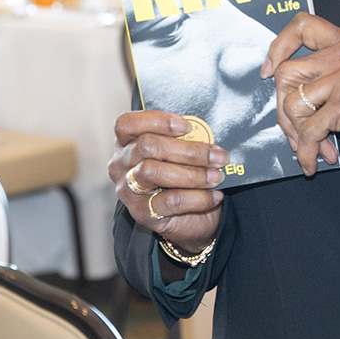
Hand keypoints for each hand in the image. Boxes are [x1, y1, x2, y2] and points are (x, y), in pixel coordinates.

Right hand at [109, 111, 226, 249]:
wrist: (189, 217)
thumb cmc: (183, 174)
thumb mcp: (182, 152)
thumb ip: (188, 139)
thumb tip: (209, 135)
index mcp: (126, 142)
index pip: (127, 124)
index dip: (157, 121)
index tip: (187, 127)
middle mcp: (121, 164)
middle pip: (148, 146)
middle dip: (189, 150)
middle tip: (218, 156)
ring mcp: (128, 190)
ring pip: (155, 172)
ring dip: (193, 174)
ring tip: (217, 176)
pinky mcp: (142, 213)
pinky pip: (171, 200)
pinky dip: (198, 197)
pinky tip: (215, 195)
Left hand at [261, 12, 339, 175]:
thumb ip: (327, 73)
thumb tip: (282, 91)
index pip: (303, 24)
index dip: (279, 46)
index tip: (270, 70)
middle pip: (287, 72)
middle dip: (283, 109)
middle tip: (294, 131)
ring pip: (293, 103)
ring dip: (296, 133)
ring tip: (312, 147)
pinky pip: (309, 130)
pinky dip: (307, 150)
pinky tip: (316, 159)